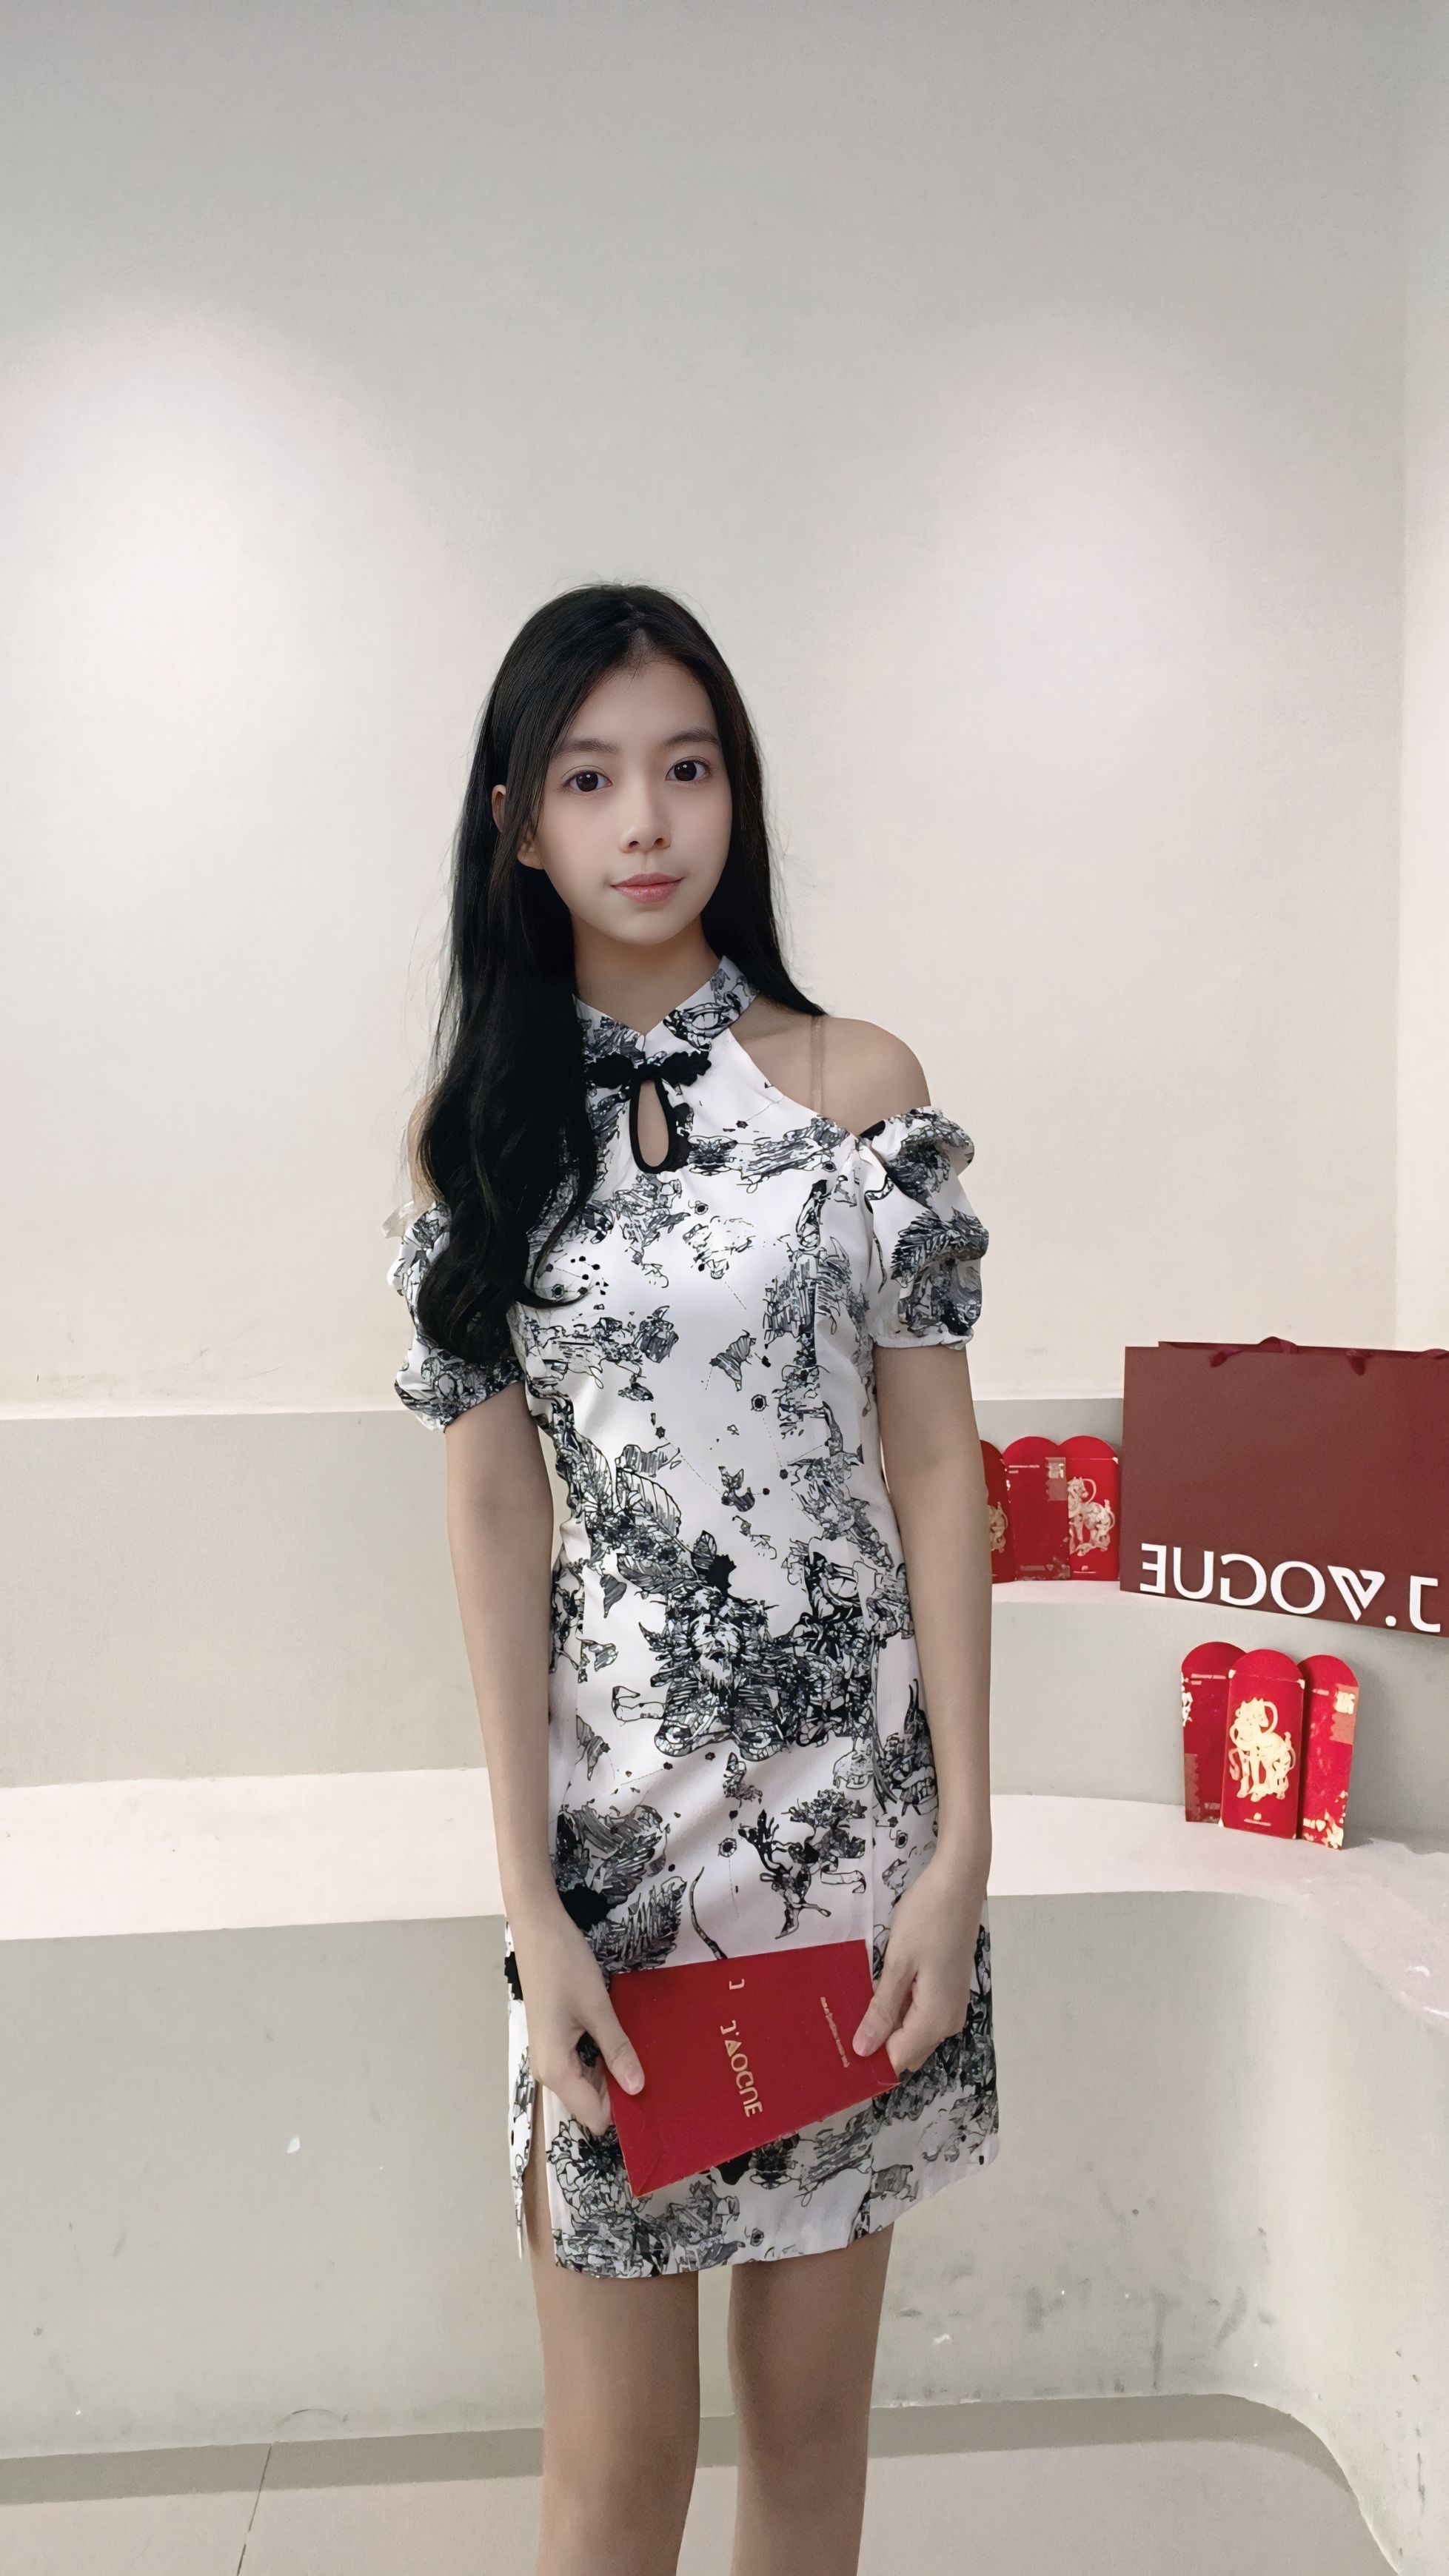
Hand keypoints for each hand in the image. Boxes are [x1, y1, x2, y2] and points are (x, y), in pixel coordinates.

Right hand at [507, 1896, 645, 2134]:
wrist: (537, 1928)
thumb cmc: (565, 1965)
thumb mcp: (597, 2007)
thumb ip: (617, 2050)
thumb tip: (640, 2089)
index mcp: (555, 2070)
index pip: (594, 2117)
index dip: (624, 2112)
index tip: (656, 2097)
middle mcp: (549, 2071)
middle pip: (591, 2103)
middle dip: (623, 2094)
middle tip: (660, 2075)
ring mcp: (552, 2055)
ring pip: (589, 2083)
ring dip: (615, 2074)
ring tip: (649, 2057)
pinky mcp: (557, 2040)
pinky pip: (584, 2063)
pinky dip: (605, 2058)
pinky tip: (627, 2042)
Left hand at [851, 1835, 989, 2075]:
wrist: (959, 1883)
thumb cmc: (926, 1918)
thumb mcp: (898, 1963)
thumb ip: (881, 2009)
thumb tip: (863, 2050)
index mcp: (935, 2020)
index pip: (897, 2061)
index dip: (868, 2063)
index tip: (835, 2057)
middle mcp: (948, 2022)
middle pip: (906, 2050)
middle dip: (875, 2047)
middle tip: (836, 2031)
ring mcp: (951, 2006)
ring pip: (912, 2033)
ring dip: (885, 2027)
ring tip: (850, 2012)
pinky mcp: (949, 1990)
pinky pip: (920, 2015)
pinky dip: (898, 2011)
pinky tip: (875, 1995)